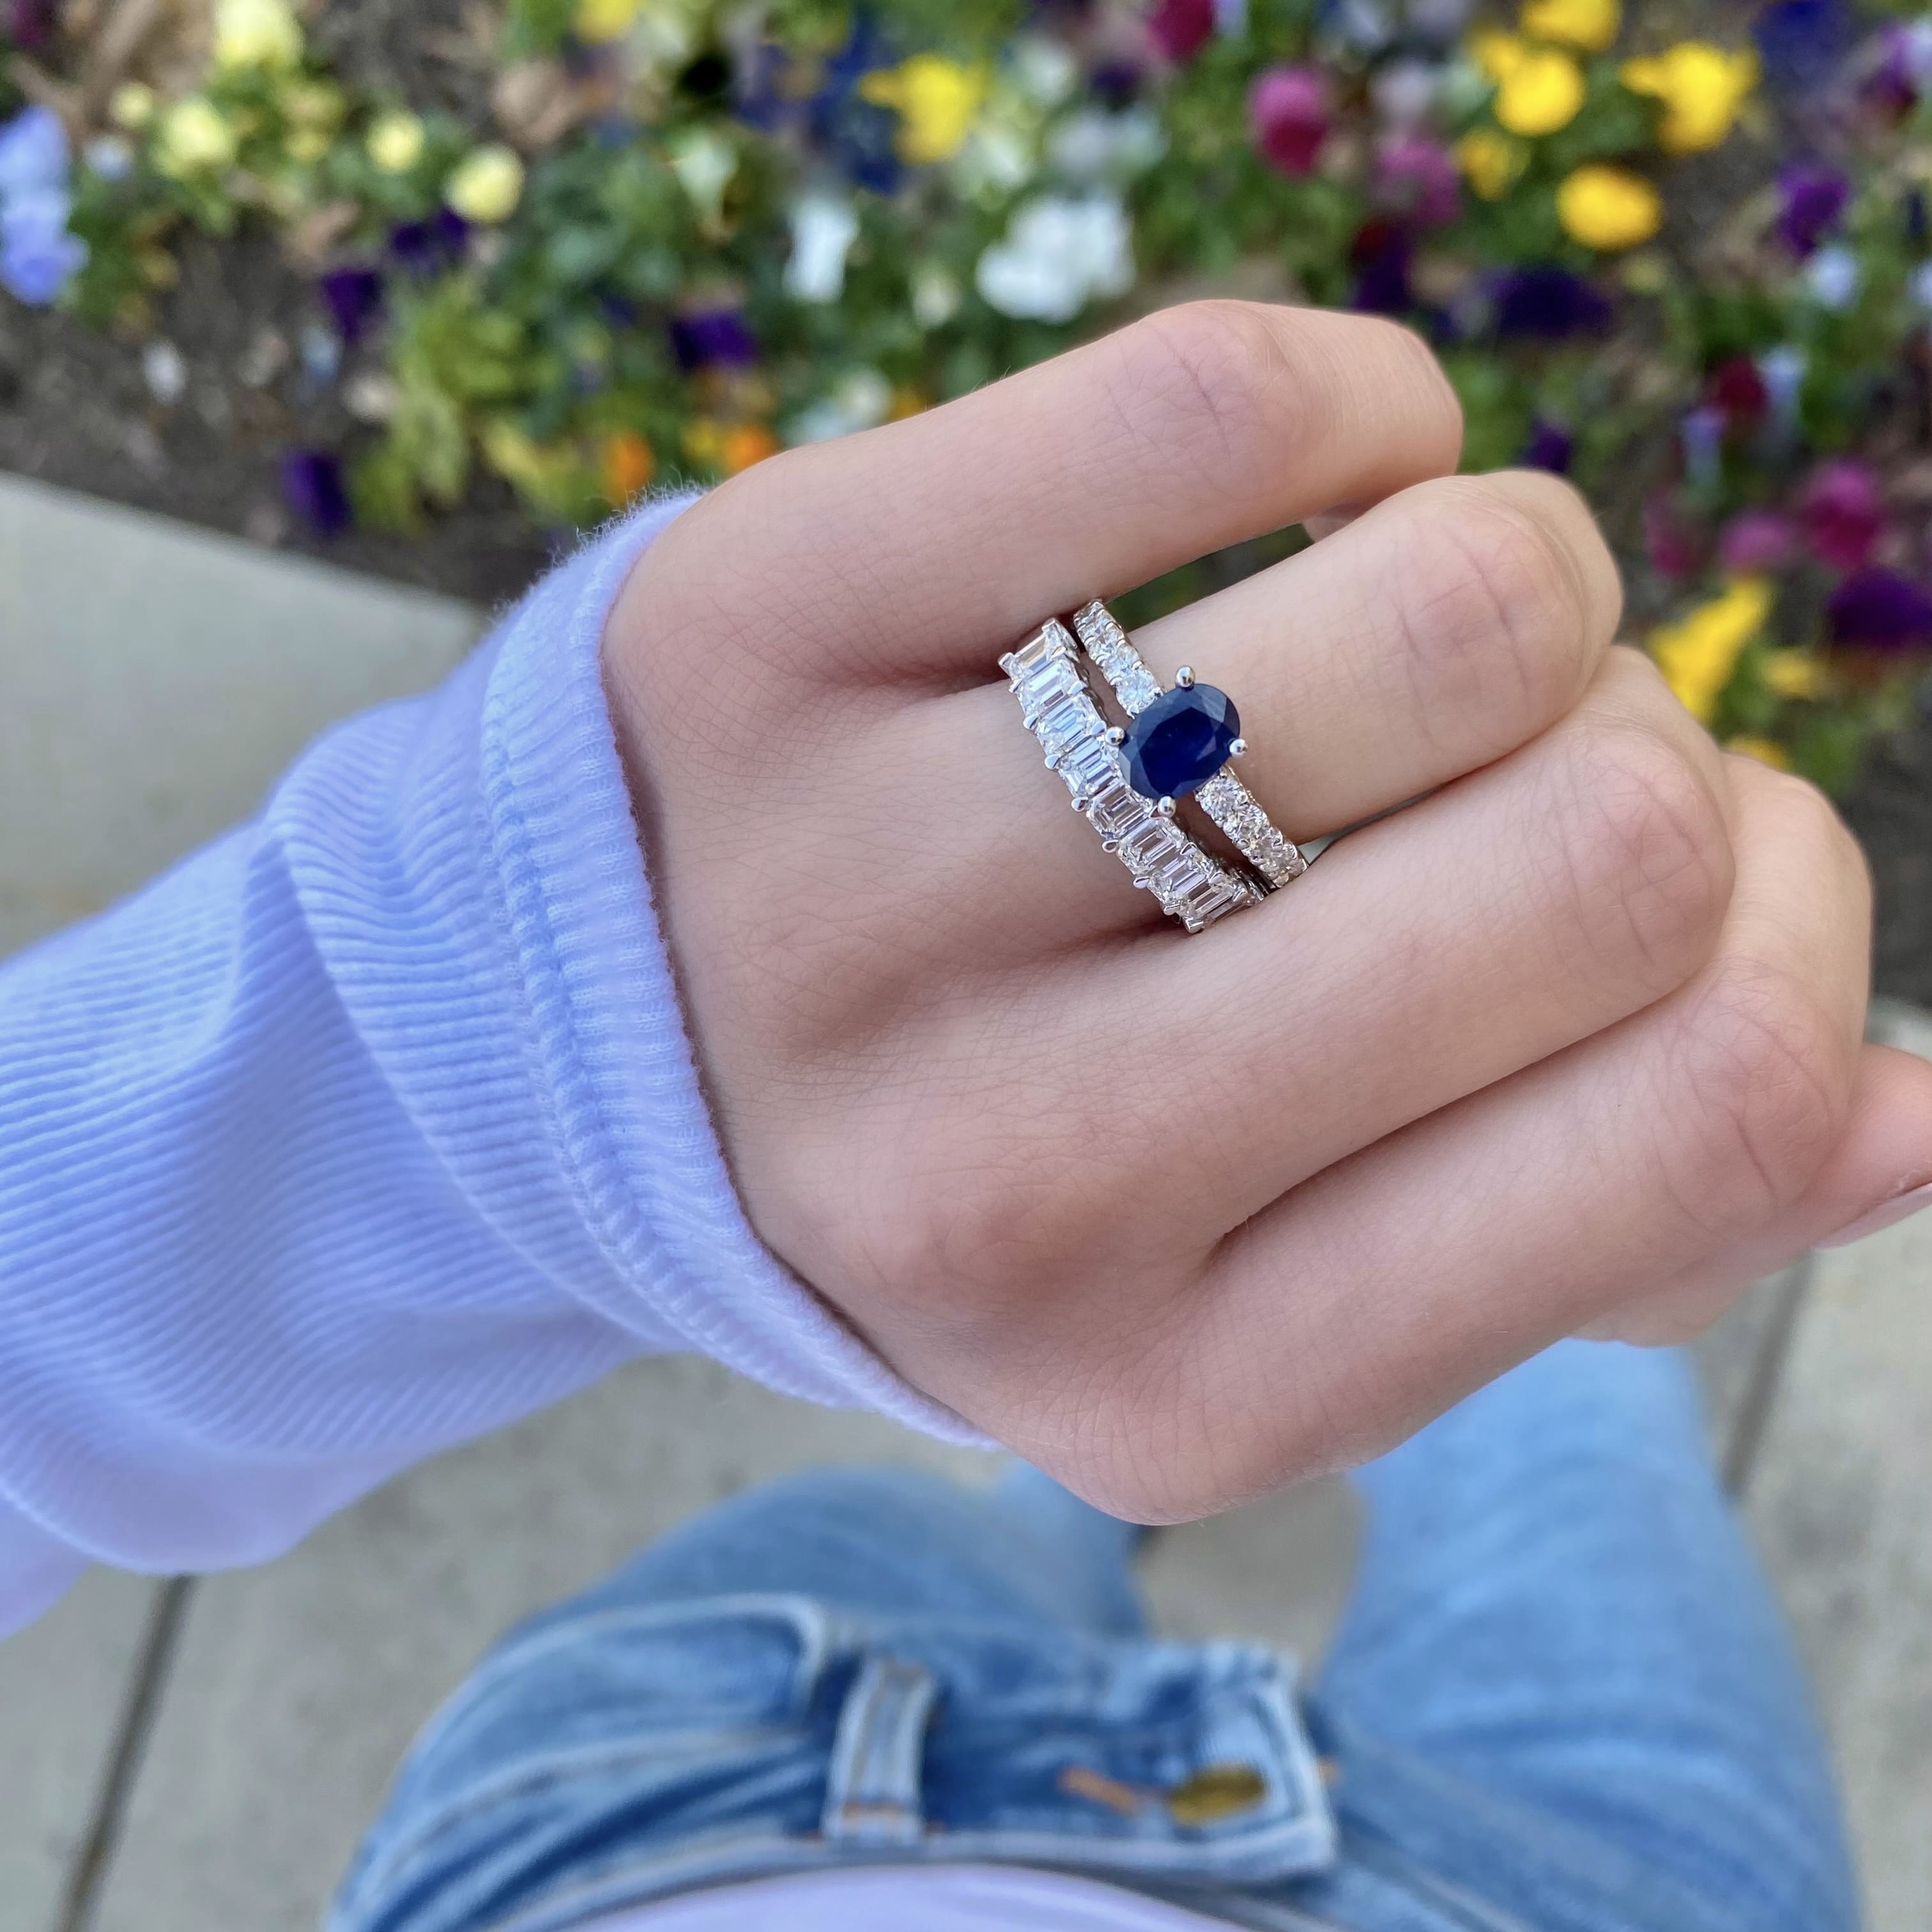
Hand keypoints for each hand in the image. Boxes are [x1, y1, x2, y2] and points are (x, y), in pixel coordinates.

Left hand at [603, 302, 1931, 1519]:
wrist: (611, 1038)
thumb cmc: (1014, 1157)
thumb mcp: (1262, 1293)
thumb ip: (1581, 1233)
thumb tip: (1908, 1110)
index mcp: (1181, 1390)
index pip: (1707, 1114)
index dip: (1796, 954)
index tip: (1700, 900)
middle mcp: (1009, 1175)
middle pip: (1614, 842)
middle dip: (1648, 758)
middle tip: (1506, 773)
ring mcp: (859, 891)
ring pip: (1452, 607)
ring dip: (1520, 580)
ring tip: (1396, 644)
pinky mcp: (765, 620)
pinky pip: (1218, 401)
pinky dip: (1353, 408)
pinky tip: (1300, 491)